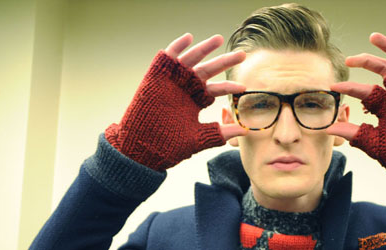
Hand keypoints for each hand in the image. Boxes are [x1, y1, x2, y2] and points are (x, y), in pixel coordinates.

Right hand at [105, 33, 247, 170]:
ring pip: (191, 59)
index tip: (243, 87)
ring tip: (218, 39)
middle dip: (224, 61)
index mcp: (195, 101)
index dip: (228, 87)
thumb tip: (244, 131)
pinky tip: (189, 38)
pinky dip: (177, 46)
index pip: (216, 89)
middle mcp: (185, 88)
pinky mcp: (156, 76)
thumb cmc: (167, 145)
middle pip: (208, 70)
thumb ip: (220, 133)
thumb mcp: (198, 138)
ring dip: (204, 48)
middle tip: (241, 55)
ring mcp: (172, 80)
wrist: (141, 147)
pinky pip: (168, 57)